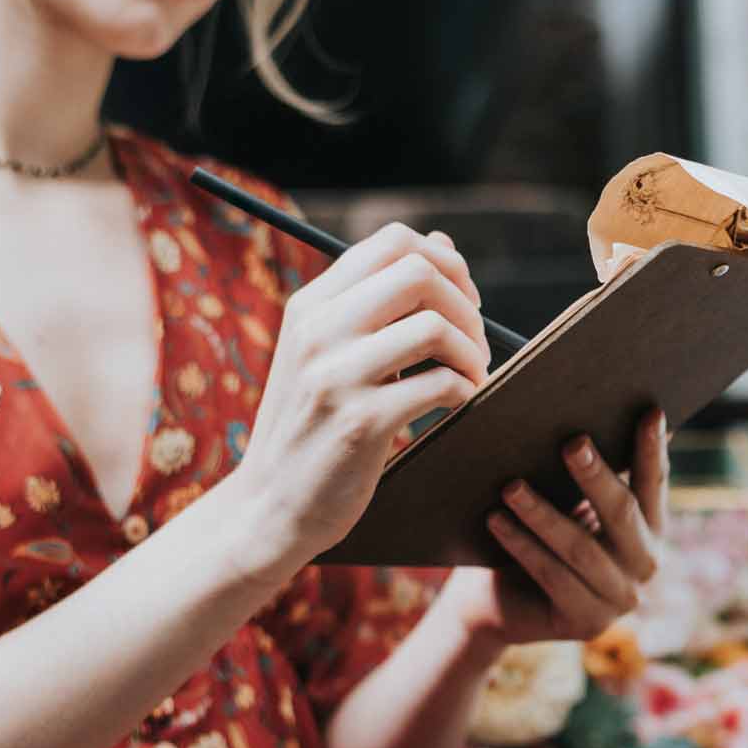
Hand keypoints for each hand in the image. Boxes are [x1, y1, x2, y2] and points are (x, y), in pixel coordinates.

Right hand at [224, 223, 491, 578]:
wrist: (272, 505)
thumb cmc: (315, 426)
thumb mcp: (330, 352)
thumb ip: (379, 300)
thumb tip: (441, 243)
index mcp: (312, 304)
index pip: (392, 242)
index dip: (446, 264)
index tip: (462, 303)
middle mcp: (318, 329)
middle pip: (420, 273)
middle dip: (467, 306)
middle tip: (475, 345)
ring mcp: (336, 375)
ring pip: (435, 326)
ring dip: (473, 352)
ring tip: (470, 377)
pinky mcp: (361, 423)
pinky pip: (440, 385)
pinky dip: (466, 391)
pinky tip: (459, 405)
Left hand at [442, 410, 669, 647]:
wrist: (501, 602)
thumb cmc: (536, 537)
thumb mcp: (567, 503)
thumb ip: (586, 475)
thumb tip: (584, 409)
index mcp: (650, 530)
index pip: (654, 485)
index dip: (652, 450)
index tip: (649, 411)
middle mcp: (646, 566)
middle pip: (622, 514)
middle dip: (596, 476)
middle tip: (572, 442)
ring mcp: (620, 599)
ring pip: (580, 548)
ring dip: (543, 514)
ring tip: (511, 486)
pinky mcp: (586, 622)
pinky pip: (552, 577)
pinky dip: (522, 546)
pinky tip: (497, 520)